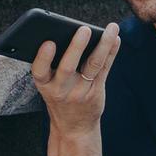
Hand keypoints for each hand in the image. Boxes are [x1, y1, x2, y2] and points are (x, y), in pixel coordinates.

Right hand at [31, 22, 120, 155]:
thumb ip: (52, 65)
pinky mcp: (96, 92)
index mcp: (44, 85)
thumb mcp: (48, 86)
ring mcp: (80, 92)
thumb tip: (66, 32)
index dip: (43, 57)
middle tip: (84, 29)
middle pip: (68, 67)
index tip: (48, 43)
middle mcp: (61, 90)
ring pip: (93, 65)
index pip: (39, 71)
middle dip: (76, 47)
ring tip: (111, 28)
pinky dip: (111, 52)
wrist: (74, 127)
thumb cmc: (59, 97)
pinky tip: (116, 39)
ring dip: (103, 45)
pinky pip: (105, 69)